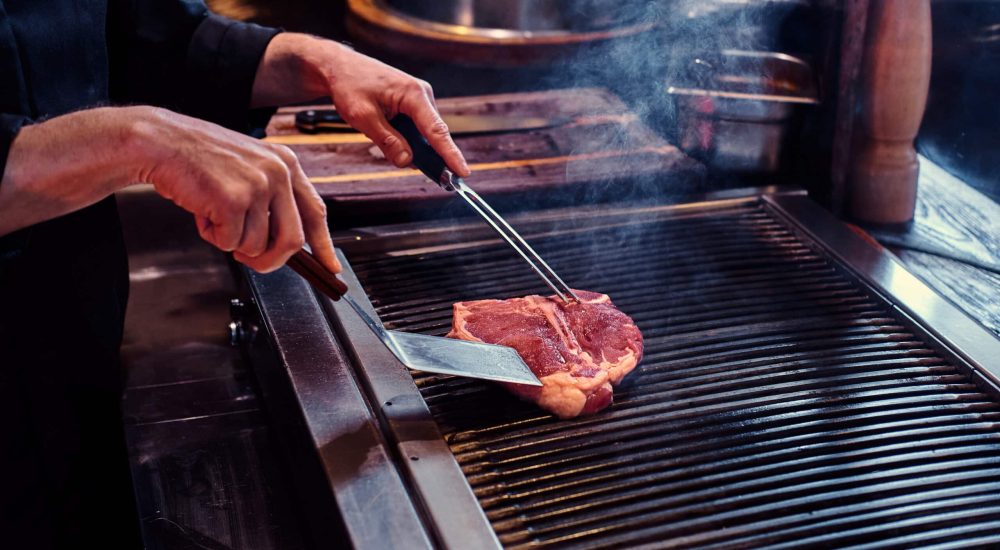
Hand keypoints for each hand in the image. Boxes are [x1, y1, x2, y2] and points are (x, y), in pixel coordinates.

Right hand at [132, 108, 339, 273]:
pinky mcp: (233, 200)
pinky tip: (202, 212)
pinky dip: (212, 236)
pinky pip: (229, 242)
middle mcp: (278, 173)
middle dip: (271, 261)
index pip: (315, 212)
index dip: (324, 245)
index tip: (330, 267)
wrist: (162, 142)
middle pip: (292, 240)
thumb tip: (285, 243)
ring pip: (256, 245)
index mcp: (286, 164)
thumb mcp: (249, 169)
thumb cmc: (201, 159)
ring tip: (214, 214)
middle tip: (250, 261)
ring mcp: (257, 186)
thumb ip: (271, 200)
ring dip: (231, 241)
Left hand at [251, 33, 469, 176]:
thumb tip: (407, 162)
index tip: (464, 172)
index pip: (436, 130)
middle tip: (407, 165)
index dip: (450, 154)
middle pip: (432, 136)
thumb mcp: (363, 117)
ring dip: (407, 145)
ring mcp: (419, 100)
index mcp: (414, 94)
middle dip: (423, 155)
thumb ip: (387, 141)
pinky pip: (415, 130)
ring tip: (378, 133)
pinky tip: (383, 130)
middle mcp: (422, 95)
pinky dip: (403, 138)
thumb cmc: (350, 86)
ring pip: (422, 135)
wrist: (340, 67)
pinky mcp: (413, 105)